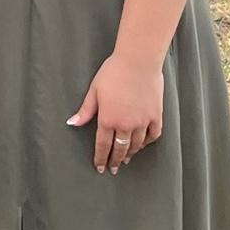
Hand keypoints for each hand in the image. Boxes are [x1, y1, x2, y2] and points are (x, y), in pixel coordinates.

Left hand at [67, 52, 163, 173]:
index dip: (100, 158)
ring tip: (126, 158)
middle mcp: (125, 124)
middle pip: (119, 149)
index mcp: (108, 119)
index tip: (100, 167)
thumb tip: (73, 123)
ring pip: (136, 145)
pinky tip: (143, 144)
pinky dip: (147, 142)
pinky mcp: (155, 115)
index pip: (102, 145)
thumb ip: (85, 110)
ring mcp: (142, 122)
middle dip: (115, 161)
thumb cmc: (114, 71)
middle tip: (114, 169)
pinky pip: (153, 135)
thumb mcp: (95, 89)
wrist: (138, 61)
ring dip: (130, 153)